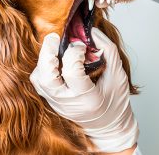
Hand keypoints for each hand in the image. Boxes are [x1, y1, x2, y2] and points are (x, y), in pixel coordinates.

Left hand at [30, 29, 138, 152]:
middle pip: (46, 78)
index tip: (82, 44)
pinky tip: (55, 61)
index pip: (72, 73)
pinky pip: (40, 83)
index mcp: (87, 98)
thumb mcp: (119, 75)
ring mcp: (57, 104)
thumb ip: (108, 51)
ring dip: (43, 61)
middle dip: (46, 54)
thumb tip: (93, 32)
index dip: (75, 53)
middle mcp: (68, 103)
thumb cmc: (116, 101)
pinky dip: (44, 68)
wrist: (109, 126)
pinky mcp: (52, 103)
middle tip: (54, 38)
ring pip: (39, 80)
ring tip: (55, 49)